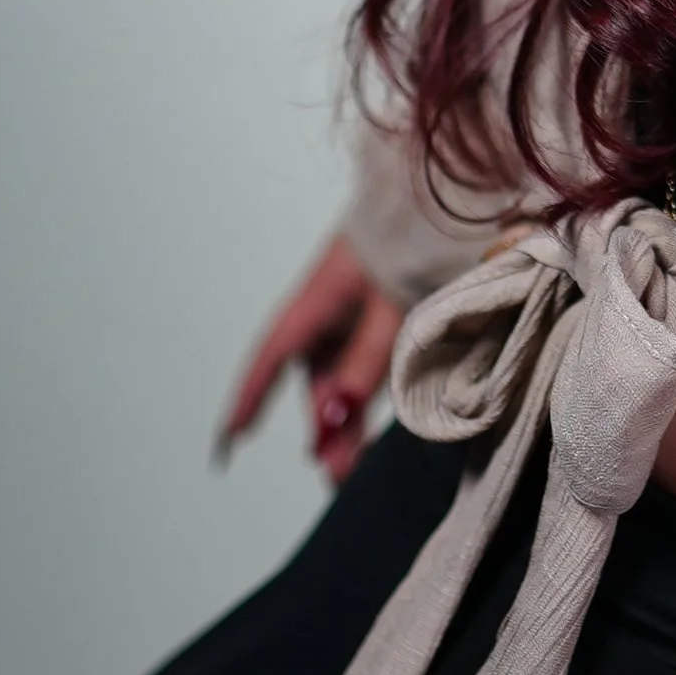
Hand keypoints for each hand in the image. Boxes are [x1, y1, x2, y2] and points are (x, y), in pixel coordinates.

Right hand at [217, 232, 404, 486]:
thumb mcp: (391, 305)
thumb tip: (331, 417)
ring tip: (352, 469)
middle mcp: (329, 310)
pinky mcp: (382, 313)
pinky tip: (366, 429)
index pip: (271, 358)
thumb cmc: (413, 239)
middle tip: (336, 478)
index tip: (228, 441)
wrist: (447, 196)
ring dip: (345, 420)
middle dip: (322, 430)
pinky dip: (365, 397)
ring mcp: (355, 312)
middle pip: (315, 380)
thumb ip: (364, 361)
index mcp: (317, 300)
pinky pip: (364, 365)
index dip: (249, 399)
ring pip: (340, 377)